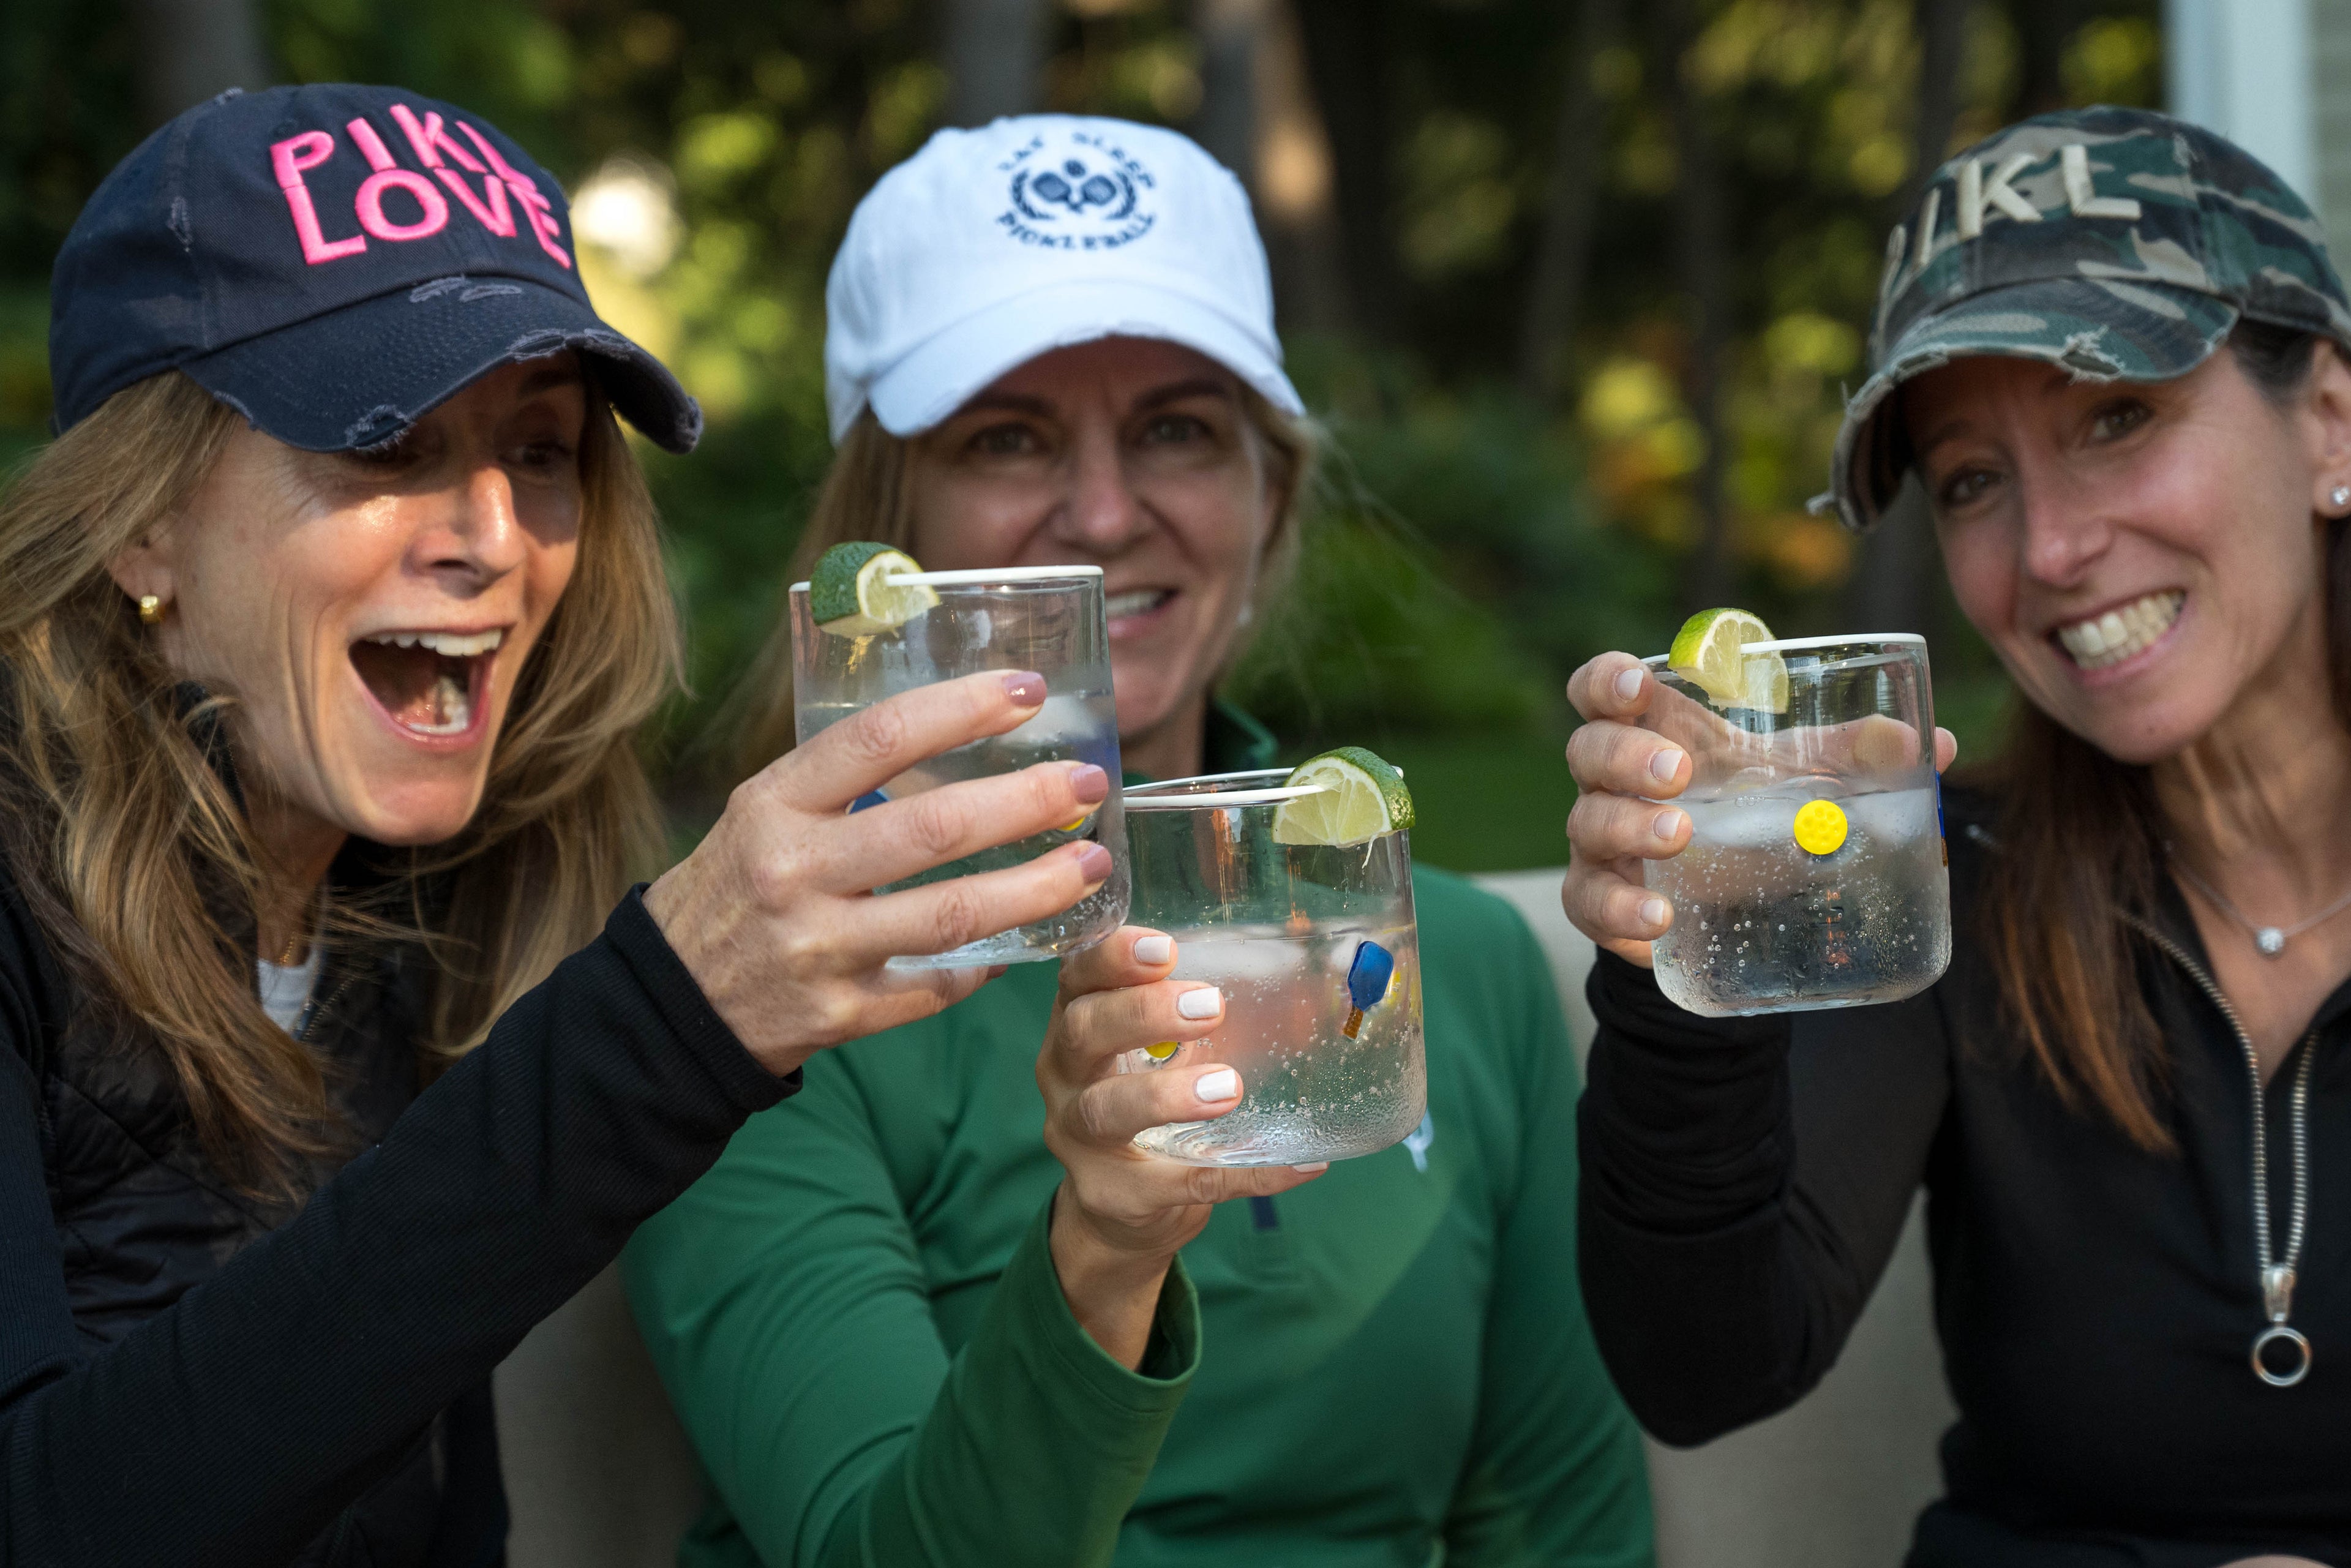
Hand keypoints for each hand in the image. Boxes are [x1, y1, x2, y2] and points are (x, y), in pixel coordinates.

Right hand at [645, 669, 1113, 1078]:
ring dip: (1037, 888)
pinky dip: (988, 963)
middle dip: (1026, 801)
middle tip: (1088, 782)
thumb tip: (963, 733)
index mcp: (773, 803)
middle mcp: (792, 871)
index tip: (1028, 690)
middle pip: (933, 827)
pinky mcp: (840, 1015)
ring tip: (1093, 864)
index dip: (961, 707)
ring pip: (953, 915)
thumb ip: (843, 779)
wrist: (672, 1003)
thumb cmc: (739, 885)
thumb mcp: (765, 812)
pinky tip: (1027, 940)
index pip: (879, 737)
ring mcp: (817, 949)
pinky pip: (937, 987)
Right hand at [1038, 927, 1325, 1367]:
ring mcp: (1080, 1141)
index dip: (1111, 958)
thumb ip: (1209, 1021)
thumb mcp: (1161, 1054)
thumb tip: (1315, 997)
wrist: (1117, 1211)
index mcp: (1077, 1025)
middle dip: (1142, 1013)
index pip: (1076, 977)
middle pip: (1082, 1032)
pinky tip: (1300, 1165)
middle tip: (1210, 1007)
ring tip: (1227, 1087)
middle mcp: (1064, 1077)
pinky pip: (1181, 1184)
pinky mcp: (1115, 1197)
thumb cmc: (1146, 1105)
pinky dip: (1246, 1174)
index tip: (1164, 948)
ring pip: (1106, 1110)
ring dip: (1165, 1095)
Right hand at [1560, 653, 1956, 965]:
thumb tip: (1939, 746)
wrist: (1728, 908)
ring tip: (1677, 835)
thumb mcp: (1798, 779)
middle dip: (1626, 755)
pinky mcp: (1600, 902)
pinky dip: (1619, 910)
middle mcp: (1614, 784)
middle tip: (1679, 771)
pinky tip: (1658, 917)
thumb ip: (1858, 758)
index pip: (1601, 691)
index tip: (1635, 685)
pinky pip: (1587, 901)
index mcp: (1656, 733)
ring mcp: (1601, 844)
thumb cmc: (1753, 818)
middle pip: (1589, 751)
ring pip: (1587, 823)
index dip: (1605, 681)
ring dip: (1628, 826)